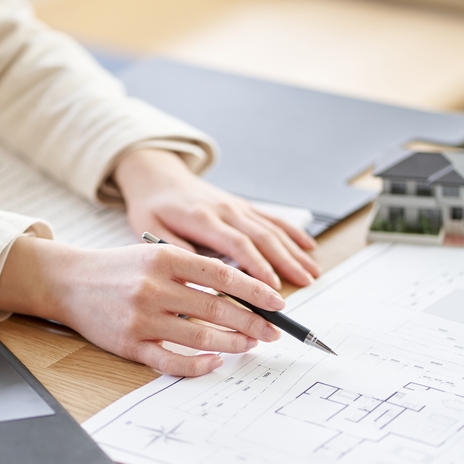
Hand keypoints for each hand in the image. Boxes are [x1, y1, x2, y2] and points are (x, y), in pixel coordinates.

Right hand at [0, 236, 284, 375]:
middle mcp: (154, 287)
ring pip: (200, 337)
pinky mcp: (130, 345)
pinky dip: (197, 365)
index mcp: (165, 258)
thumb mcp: (155, 254)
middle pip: (217, 309)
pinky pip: (171, 360)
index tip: (278, 302)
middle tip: (272, 332)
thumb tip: (242, 293)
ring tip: (250, 345)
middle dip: (252, 322)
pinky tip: (215, 363)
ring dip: (232, 344)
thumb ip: (193, 270)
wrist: (67, 281)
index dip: (255, 291)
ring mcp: (141, 318)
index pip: (223, 276)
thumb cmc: (119, 268)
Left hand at [113, 148, 320, 289]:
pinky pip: (272, 218)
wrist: (157, 175)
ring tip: (313, 273)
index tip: (271, 287)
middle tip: (303, 285)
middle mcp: (225, 209)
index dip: (256, 266)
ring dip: (294, 251)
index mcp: (202, 218)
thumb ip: (174, 250)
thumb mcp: (150, 229)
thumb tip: (196, 277)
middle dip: (286, 262)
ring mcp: (237, 206)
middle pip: (262, 237)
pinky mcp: (242, 205)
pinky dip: (293, 233)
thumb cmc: (152, 206)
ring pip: (272, 228)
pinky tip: (309, 247)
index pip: (236, 243)